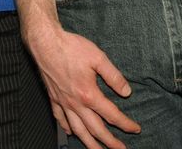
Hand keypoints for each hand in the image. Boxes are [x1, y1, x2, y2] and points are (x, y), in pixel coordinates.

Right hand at [26, 24, 140, 148]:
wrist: (45, 43)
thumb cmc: (71, 48)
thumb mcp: (98, 57)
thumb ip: (114, 76)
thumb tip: (126, 91)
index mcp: (89, 94)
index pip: (111, 115)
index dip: (126, 124)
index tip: (135, 129)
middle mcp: (76, 103)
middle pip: (95, 129)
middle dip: (110, 142)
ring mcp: (63, 102)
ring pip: (77, 130)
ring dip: (89, 143)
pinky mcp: (53, 98)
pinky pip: (60, 119)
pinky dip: (67, 128)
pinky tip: (71, 133)